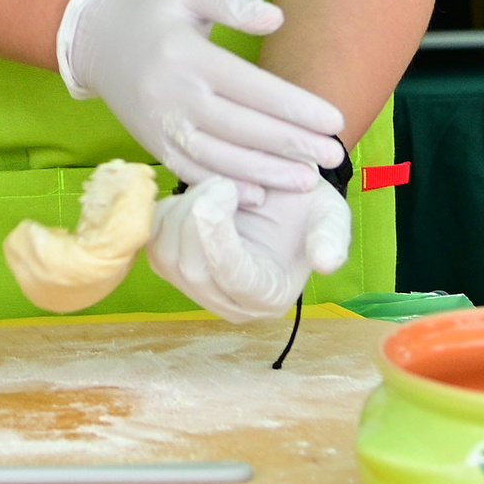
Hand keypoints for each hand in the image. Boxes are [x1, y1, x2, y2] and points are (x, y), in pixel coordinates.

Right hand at [55, 0, 343, 192]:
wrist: (91, 35)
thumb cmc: (151, 7)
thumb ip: (233, 1)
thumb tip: (277, 19)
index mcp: (186, 54)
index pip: (251, 87)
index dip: (295, 107)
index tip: (334, 119)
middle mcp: (173, 95)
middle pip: (242, 128)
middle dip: (292, 145)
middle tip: (334, 154)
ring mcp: (160, 125)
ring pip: (219, 158)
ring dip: (266, 172)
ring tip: (307, 179)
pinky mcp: (151, 143)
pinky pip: (190, 172)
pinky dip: (225, 187)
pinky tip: (259, 195)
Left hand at [145, 176, 349, 321]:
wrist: (273, 192)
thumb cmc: (302, 205)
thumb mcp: (329, 213)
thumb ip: (332, 236)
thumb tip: (326, 263)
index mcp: (268, 296)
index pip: (234, 278)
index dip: (221, 239)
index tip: (222, 193)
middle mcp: (228, 303)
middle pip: (193, 267)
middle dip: (201, 214)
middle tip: (225, 181)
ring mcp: (193, 288)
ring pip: (167, 254)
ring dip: (184, 209)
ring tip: (216, 189)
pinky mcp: (167, 265)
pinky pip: (151, 241)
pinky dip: (165, 212)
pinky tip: (193, 195)